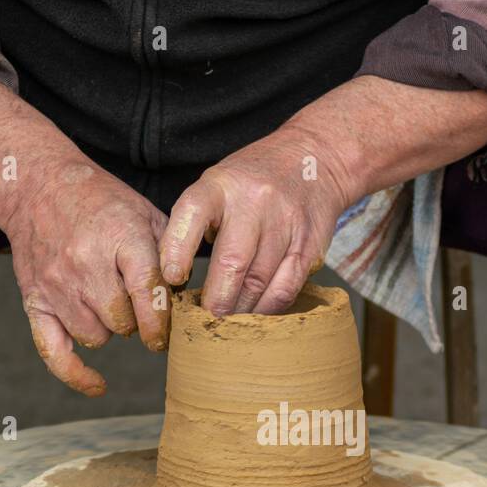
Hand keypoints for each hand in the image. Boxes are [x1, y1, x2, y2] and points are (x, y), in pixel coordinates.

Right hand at [5, 163, 171, 394]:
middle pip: (122, 321)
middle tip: (137, 307)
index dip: (161, 322)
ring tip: (109, 305)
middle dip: (136, 321)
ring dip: (109, 331)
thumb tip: (193, 299)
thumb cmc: (100, 202)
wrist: (36, 184)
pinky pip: (53, 352)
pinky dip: (75, 374)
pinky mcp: (34, 300)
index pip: (147, 292)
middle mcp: (85, 262)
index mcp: (120, 236)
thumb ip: (171, 253)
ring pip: (95, 338)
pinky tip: (97, 384)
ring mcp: (56, 284)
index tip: (167, 334)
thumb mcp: (144, 213)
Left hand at [160, 129, 351, 315]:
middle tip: (205, 321)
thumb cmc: (253, 182)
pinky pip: (286, 288)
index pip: (193, 213)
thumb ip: (197, 225)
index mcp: (221, 185)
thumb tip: (178, 281)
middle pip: (232, 262)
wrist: (314, 161)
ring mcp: (285, 223)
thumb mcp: (218, 186)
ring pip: (259, 282)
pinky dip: (267, 309)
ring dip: (240, 311)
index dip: (178, 247)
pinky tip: (256, 316)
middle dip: (216, 301)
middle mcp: (254, 202)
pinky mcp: (309, 245)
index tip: (172, 277)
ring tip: (228, 325)